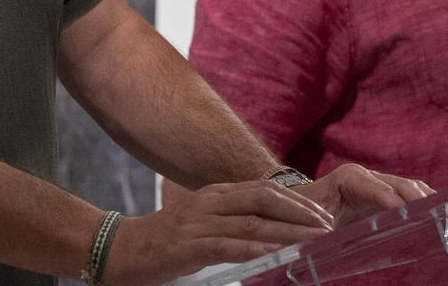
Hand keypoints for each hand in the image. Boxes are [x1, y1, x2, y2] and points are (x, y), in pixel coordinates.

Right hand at [102, 180, 333, 285]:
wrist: (118, 251)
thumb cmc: (164, 244)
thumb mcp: (202, 225)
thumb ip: (231, 224)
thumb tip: (270, 236)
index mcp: (216, 195)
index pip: (264, 190)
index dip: (297, 202)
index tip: (323, 216)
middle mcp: (210, 202)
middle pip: (264, 200)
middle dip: (300, 213)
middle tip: (328, 228)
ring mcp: (198, 222)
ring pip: (253, 224)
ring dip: (287, 234)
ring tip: (313, 244)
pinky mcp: (188, 246)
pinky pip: (228, 246)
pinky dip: (255, 251)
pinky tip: (275, 257)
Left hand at [291, 163, 433, 226]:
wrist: (305, 204)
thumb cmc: (306, 212)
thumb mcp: (312, 220)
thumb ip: (325, 230)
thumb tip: (335, 239)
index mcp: (347, 177)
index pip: (372, 185)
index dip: (388, 197)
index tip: (403, 210)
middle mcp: (367, 177)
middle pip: (397, 183)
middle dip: (416, 197)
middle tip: (434, 213)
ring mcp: (379, 185)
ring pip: (409, 187)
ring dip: (426, 200)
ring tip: (444, 213)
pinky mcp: (387, 196)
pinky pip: (410, 196)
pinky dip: (425, 203)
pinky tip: (439, 215)